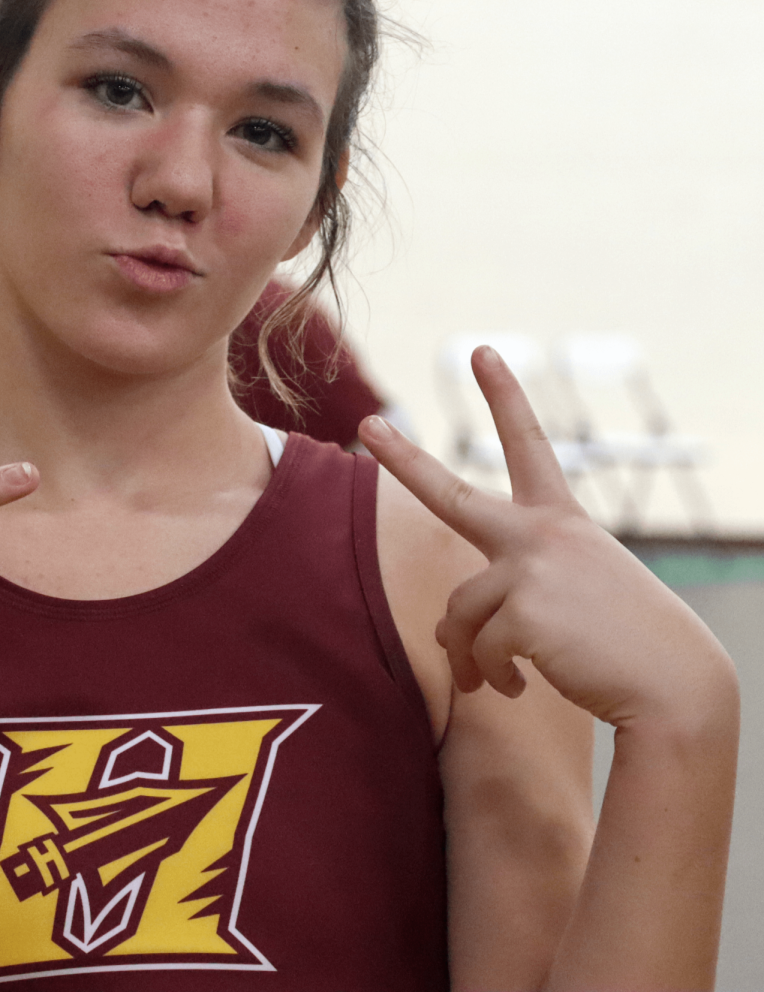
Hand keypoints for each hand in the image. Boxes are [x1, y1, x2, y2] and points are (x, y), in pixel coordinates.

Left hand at [358, 346, 727, 730]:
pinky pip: (479, 650)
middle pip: (451, 496)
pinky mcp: (524, 612)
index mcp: (561, 522)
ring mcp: (530, 569)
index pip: (528, 446)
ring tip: (499, 683)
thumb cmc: (623, 645)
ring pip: (458, 612)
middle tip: (368, 425)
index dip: (505, 397)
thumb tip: (439, 630)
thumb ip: (503, 599)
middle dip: (404, 459)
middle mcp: (542, 534)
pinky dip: (491, 678)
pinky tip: (520, 692)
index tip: (481, 354)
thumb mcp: (565, 603)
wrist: (677, 689)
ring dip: (470, 656)